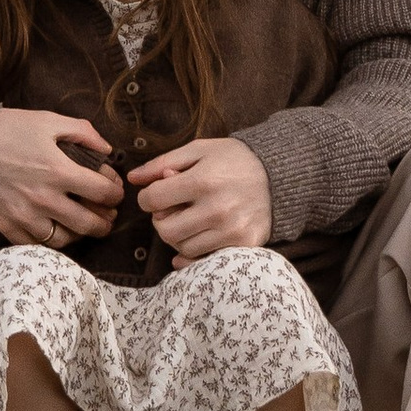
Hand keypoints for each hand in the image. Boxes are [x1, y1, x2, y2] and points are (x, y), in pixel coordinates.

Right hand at [0, 107, 124, 245]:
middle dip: (106, 221)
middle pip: (89, 223)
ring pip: (65, 239)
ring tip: (85, 225)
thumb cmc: (8, 129)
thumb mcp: (47, 120)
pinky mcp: (7, 227)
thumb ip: (82, 132)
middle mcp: (44, 199)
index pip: (102, 192)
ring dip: (81, 234)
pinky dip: (52, 241)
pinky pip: (37, 245)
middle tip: (109, 216)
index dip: (115, 193)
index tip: (115, 191)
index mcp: (58, 170)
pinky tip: (57, 230)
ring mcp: (25, 216)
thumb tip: (107, 150)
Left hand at [129, 137, 270, 259]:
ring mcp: (232, 230)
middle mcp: (217, 208)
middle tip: (173, 209)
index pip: (154, 200)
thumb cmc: (233, 159)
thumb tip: (133, 178)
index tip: (156, 194)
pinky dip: (194, 255)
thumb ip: (162, 163)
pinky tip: (197, 238)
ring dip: (179, 235)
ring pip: (183, 248)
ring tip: (191, 219)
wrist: (277, 175)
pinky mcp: (243, 245)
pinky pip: (204, 260)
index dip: (147, 197)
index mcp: (203, 180)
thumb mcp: (198, 150)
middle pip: (165, 230)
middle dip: (161, 220)